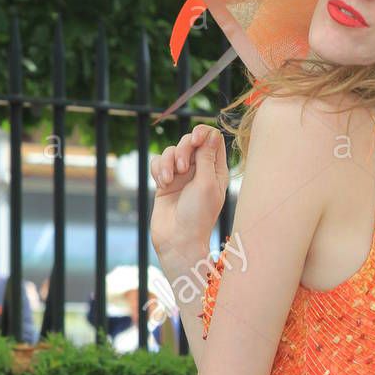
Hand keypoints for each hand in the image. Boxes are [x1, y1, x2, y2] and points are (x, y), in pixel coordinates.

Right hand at [150, 125, 227, 269]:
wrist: (177, 240)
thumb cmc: (197, 215)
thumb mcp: (206, 183)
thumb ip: (207, 157)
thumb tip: (211, 133)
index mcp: (216, 170)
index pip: (213, 139)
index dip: (203, 133)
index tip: (195, 140)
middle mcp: (200, 170)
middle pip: (190, 141)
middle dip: (183, 149)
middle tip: (183, 168)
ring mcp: (181, 176)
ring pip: (172, 151)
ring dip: (168, 162)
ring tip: (169, 181)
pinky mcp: (165, 182)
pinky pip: (158, 162)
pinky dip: (158, 169)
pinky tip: (162, 183)